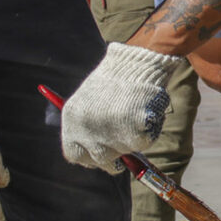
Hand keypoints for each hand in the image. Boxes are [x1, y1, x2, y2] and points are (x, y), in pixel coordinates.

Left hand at [62, 41, 182, 172]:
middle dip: (115, 157)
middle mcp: (87, 131)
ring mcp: (109, 134)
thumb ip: (89, 127)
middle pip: (101, 160)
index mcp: (72, 121)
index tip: (100, 154)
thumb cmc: (115, 79)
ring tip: (134, 111)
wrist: (135, 61)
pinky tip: (145, 110)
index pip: (74, 155)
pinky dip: (148, 130)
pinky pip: (143, 142)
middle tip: (125, 142)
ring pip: (126, 150)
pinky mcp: (133, 134)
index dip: (89, 157)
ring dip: (132, 139)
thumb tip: (97, 155)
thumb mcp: (89, 100)